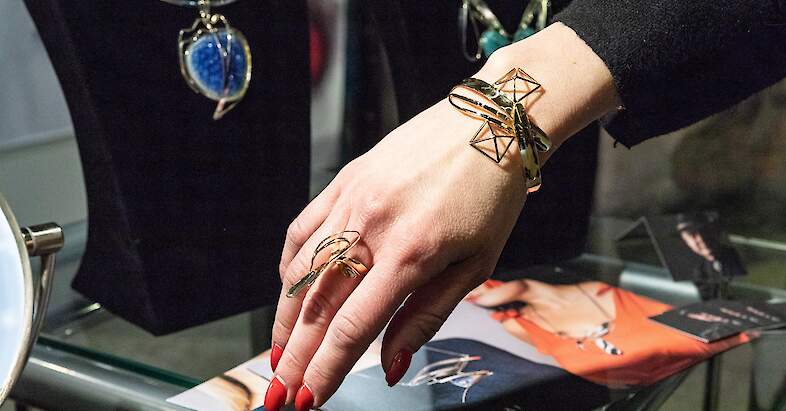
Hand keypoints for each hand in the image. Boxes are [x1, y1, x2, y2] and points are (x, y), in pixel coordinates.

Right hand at [266, 95, 527, 408]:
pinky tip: (289, 291)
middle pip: (316, 305)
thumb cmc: (491, 197)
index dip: (325, 370)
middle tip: (277, 394)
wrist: (489, 125)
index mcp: (411, 253)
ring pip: (299, 270)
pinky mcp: (344, 180)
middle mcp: (371, 226)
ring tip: (278, 354)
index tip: (306, 400)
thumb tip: (390, 365)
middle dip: (294, 358)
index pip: (353, 327)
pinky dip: (288, 266)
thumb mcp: (475, 265)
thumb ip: (427, 317)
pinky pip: (301, 228)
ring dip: (284, 319)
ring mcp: (351, 199)